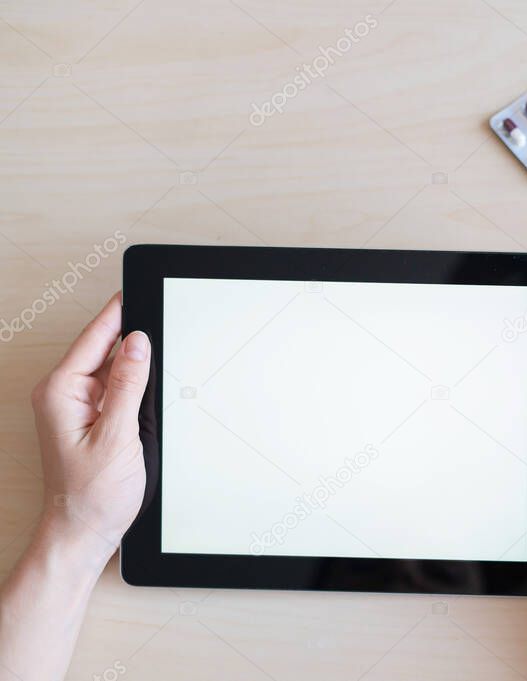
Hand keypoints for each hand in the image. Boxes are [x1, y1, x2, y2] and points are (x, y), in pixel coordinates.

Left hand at [31, 292, 150, 567]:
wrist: (84, 532)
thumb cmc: (92, 495)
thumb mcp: (116, 436)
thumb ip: (126, 386)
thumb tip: (136, 343)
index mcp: (60, 392)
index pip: (94, 338)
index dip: (119, 312)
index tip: (138, 289)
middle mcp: (64, 393)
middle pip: (104, 347)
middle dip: (134, 337)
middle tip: (165, 322)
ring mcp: (77, 405)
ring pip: (114, 367)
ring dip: (138, 365)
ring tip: (163, 363)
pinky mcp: (92, 417)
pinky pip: (117, 387)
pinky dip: (136, 385)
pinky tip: (152, 392)